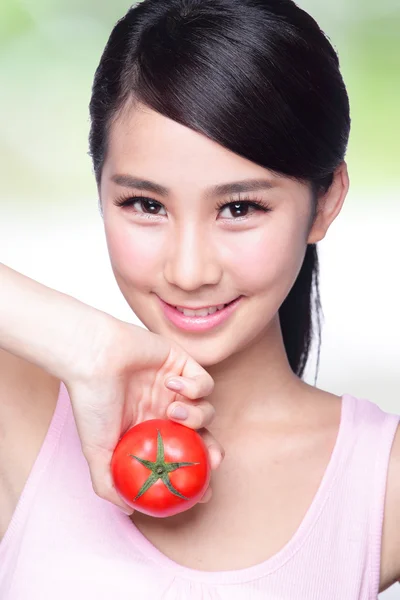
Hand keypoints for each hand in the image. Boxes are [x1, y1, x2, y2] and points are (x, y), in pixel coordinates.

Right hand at [64, 317, 224, 514]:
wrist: (92, 358)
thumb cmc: (92, 402)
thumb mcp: (96, 450)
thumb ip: (109, 482)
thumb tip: (129, 509)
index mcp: (149, 431)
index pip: (180, 457)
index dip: (195, 474)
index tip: (204, 492)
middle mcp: (164, 411)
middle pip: (202, 436)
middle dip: (212, 451)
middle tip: (212, 461)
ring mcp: (175, 388)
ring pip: (206, 410)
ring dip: (197, 416)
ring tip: (172, 411)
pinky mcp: (182, 364)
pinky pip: (204, 382)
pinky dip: (195, 387)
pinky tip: (171, 383)